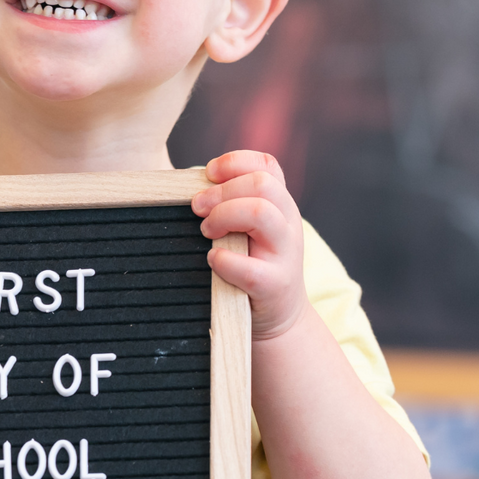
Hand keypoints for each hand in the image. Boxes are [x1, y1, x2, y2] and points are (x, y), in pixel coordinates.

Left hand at [192, 150, 307, 339]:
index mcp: (281, 205)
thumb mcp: (249, 230)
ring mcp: (285, 254)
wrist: (279, 316)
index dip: (234, 162)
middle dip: (221, 191)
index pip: (267, 165)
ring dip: (224, 216)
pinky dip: (224, 260)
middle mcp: (288, 223)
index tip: (208, 174)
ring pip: (260, 213)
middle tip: (197, 208)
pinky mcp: (275, 286)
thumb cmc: (253, 266)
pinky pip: (249, 268)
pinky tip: (214, 261)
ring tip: (207, 232)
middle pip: (263, 184)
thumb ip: (231, 206)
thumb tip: (190, 186)